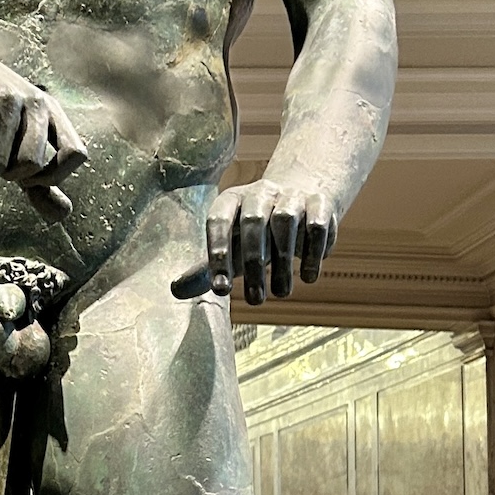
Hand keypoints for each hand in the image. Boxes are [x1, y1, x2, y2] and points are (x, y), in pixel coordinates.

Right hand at [0, 30, 88, 218]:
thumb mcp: (15, 141)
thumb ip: (39, 181)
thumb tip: (63, 215)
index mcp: (49, 110)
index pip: (76, 155)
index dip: (52, 176)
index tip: (26, 175)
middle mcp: (32, 100)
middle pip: (29, 165)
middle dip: (3, 173)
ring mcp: (4, 96)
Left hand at [171, 180, 337, 303]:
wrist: (299, 202)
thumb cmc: (255, 235)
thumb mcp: (230, 248)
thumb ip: (205, 269)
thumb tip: (174, 291)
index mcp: (231, 200)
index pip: (218, 222)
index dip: (218, 254)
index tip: (221, 289)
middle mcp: (260, 192)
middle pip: (253, 222)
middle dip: (254, 264)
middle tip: (255, 302)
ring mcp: (292, 195)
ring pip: (286, 222)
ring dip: (283, 262)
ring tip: (281, 293)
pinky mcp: (320, 203)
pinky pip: (317, 225)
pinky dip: (313, 252)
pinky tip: (308, 277)